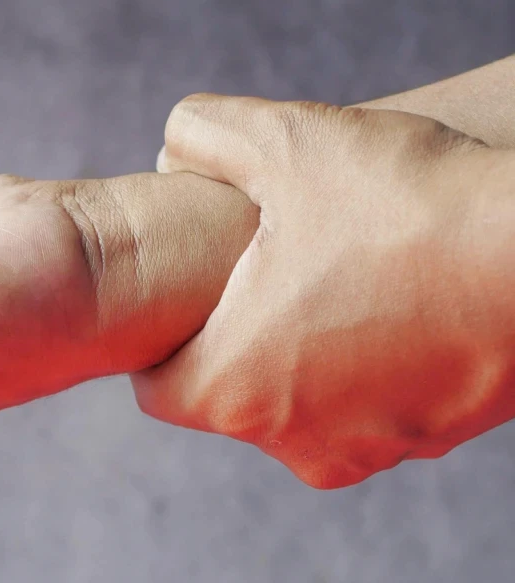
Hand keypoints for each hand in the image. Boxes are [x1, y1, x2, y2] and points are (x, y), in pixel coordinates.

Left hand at [137, 95, 514, 488]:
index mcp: (235, 388)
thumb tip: (173, 147)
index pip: (155, 385)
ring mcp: (368, 447)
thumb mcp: (284, 142)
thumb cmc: (409, 203)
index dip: (161, 336)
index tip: (186, 294)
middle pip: (228, 392)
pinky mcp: (427, 439)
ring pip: (298, 401)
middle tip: (260, 271)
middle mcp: (294, 440)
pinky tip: (385, 298)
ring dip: (300, 351)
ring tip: (330, 276)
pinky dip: (361, 364)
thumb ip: (200, 135)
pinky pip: (364, 404)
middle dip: (233, 336)